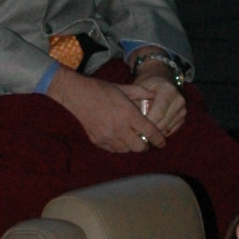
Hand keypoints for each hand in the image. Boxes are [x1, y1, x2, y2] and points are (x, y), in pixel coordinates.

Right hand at [48, 66, 173, 156]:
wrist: (75, 94)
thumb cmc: (100, 89)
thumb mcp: (123, 87)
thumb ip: (140, 92)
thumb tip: (154, 95)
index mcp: (128, 113)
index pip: (149, 131)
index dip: (158, 139)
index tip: (162, 143)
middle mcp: (119, 127)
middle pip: (139, 147)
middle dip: (146, 145)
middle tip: (146, 141)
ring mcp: (107, 136)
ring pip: (126, 150)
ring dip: (131, 146)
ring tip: (131, 139)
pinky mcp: (97, 141)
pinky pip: (113, 150)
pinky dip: (118, 147)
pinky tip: (118, 139)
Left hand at [127, 75, 185, 142]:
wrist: (160, 79)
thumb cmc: (147, 85)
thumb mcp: (139, 89)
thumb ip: (137, 104)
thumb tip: (136, 124)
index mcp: (168, 90)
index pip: (158, 113)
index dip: (146, 124)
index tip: (135, 131)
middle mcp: (179, 99)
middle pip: (163, 123)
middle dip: (149, 130)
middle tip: (137, 135)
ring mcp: (182, 109)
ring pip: (167, 129)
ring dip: (154, 132)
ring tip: (143, 131)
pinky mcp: (182, 116)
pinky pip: (171, 130)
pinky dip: (160, 132)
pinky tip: (152, 128)